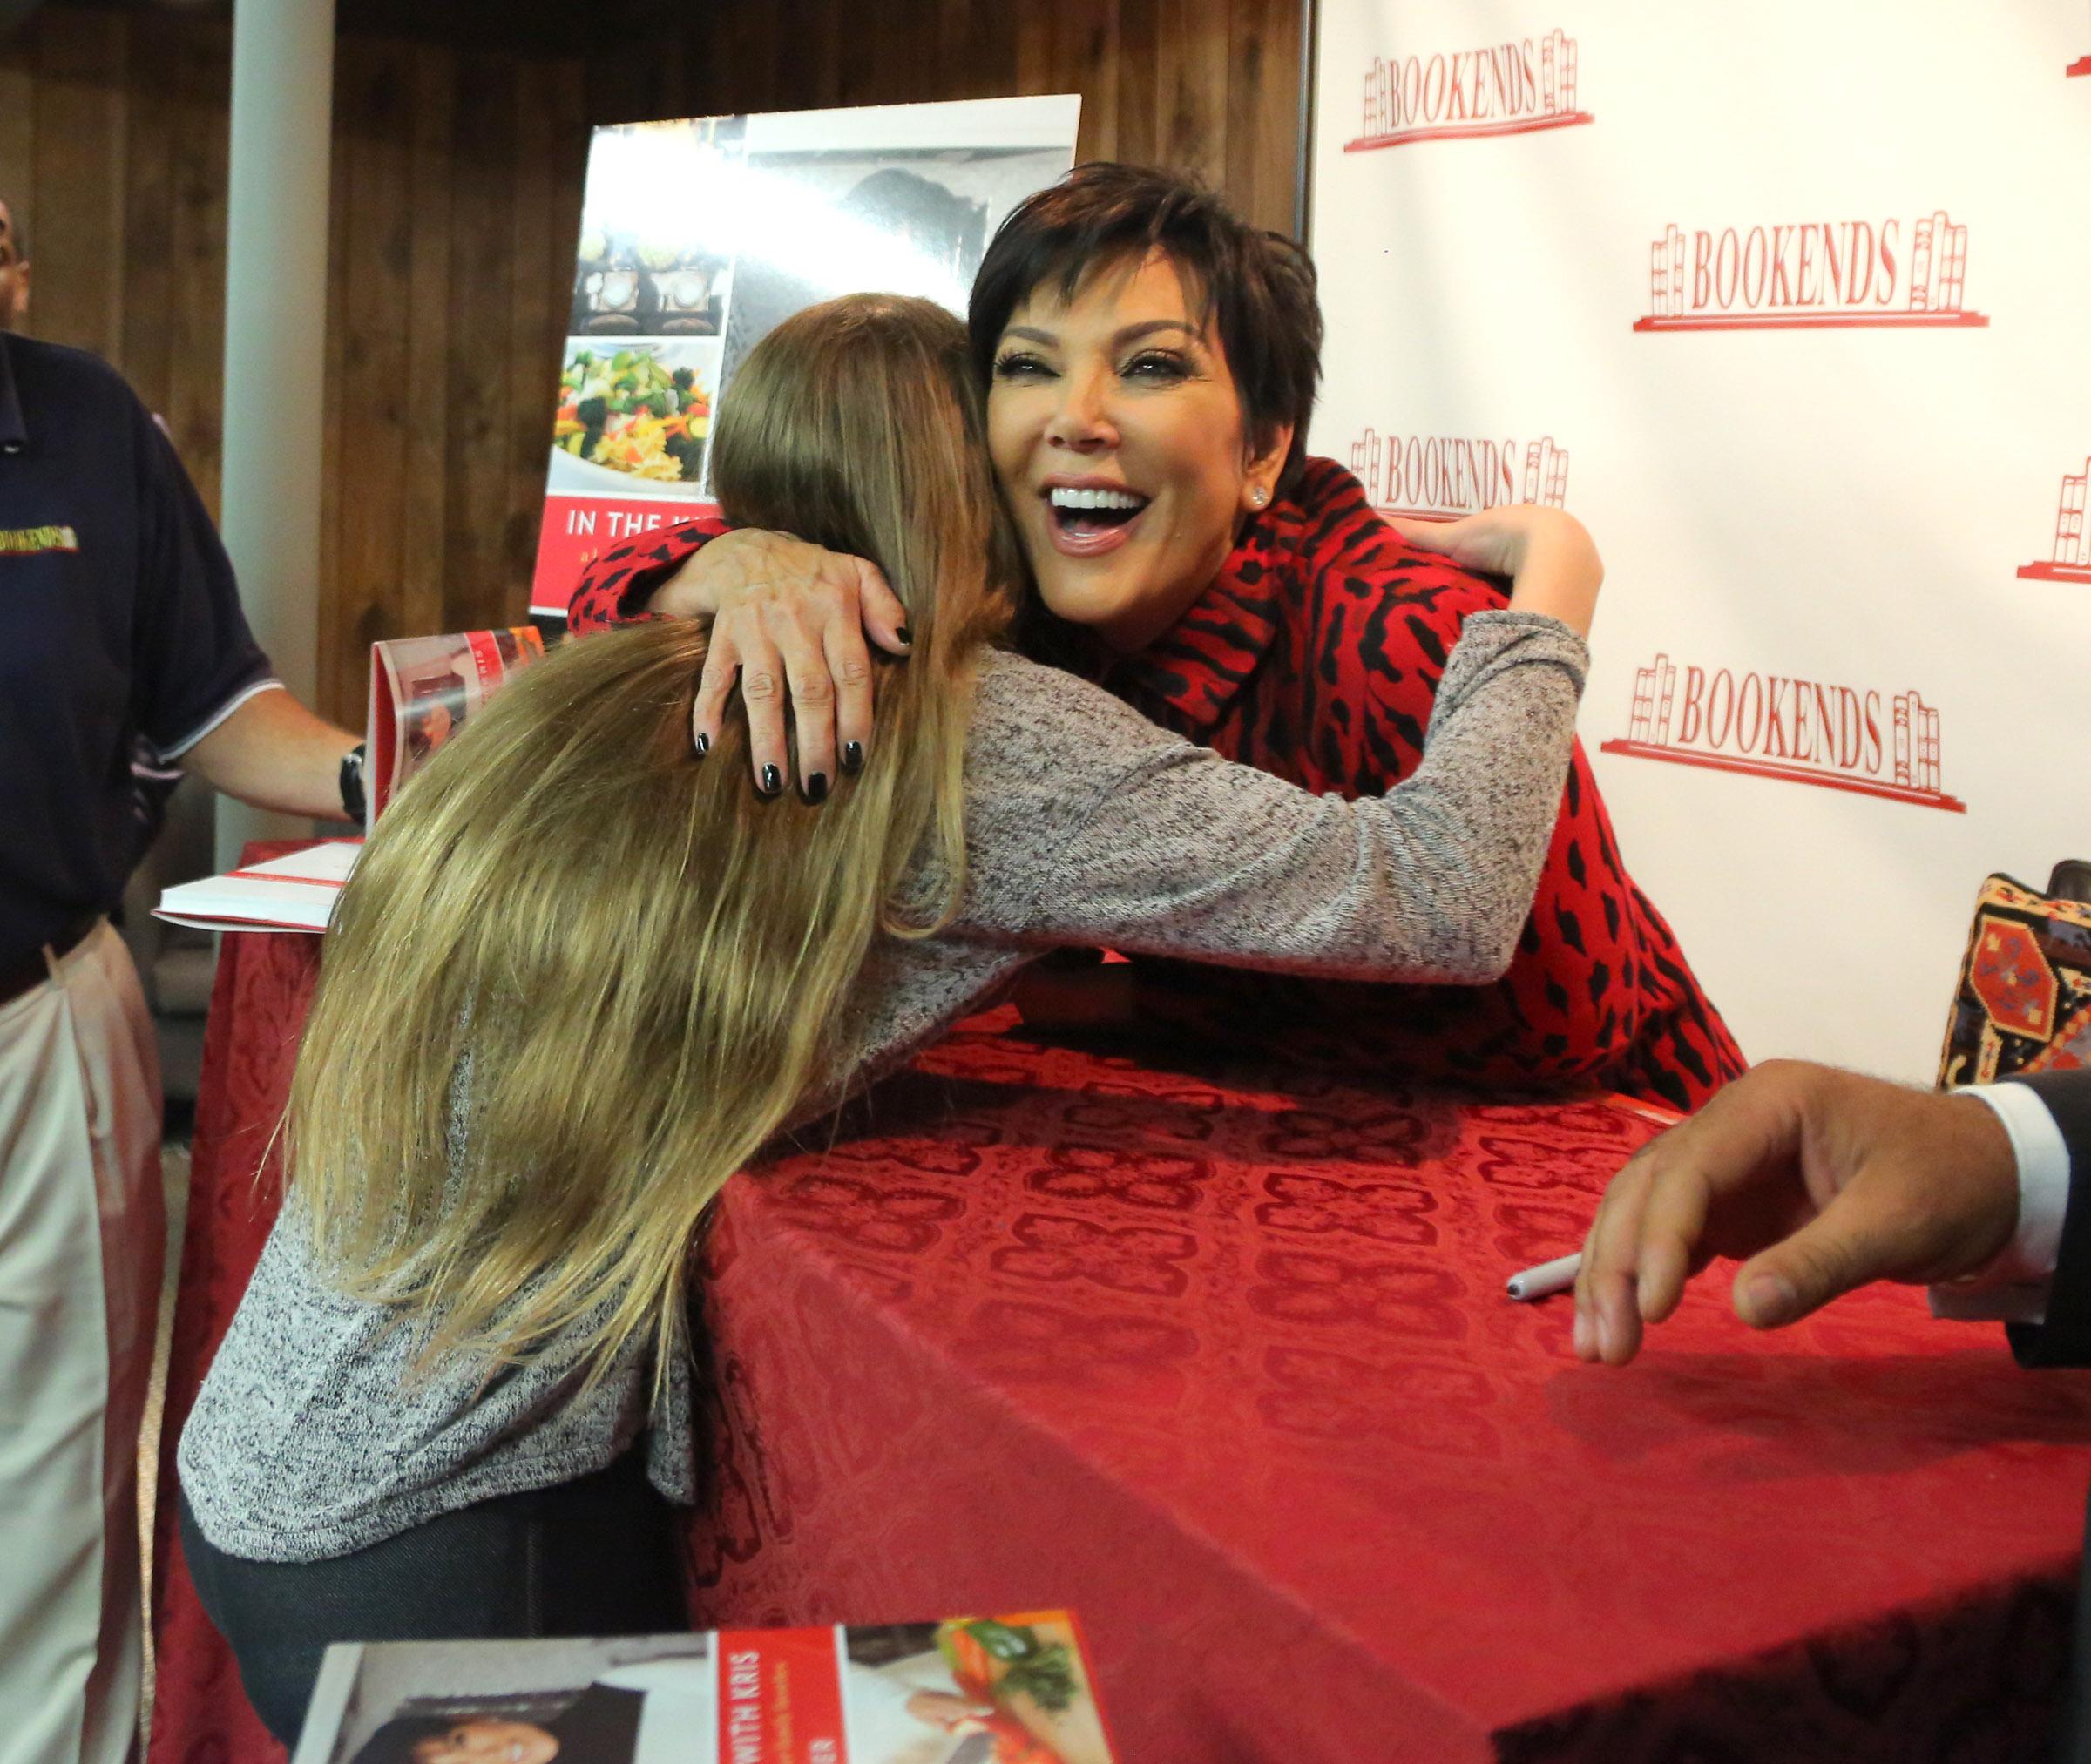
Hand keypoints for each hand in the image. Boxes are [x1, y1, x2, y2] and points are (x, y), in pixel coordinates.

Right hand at [651, 528, 910, 796]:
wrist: (749, 549)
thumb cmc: (813, 574)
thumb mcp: (857, 573)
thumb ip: (885, 607)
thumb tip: (904, 646)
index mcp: (835, 609)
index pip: (850, 673)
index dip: (854, 718)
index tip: (855, 758)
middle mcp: (795, 621)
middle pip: (809, 691)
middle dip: (814, 742)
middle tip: (818, 786)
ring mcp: (755, 630)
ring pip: (763, 692)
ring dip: (767, 739)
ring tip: (772, 783)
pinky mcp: (722, 637)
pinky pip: (713, 677)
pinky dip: (707, 711)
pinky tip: (708, 747)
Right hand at [1389, 505, 1602, 637]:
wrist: (1555, 556)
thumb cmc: (1505, 537)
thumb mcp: (1457, 538)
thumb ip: (1421, 535)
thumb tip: (1374, 520)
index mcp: (1530, 526)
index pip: (1510, 546)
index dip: (1491, 559)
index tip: (1472, 577)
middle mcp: (1557, 545)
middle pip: (1530, 568)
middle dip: (1510, 582)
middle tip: (1483, 604)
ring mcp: (1576, 573)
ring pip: (1549, 588)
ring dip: (1531, 600)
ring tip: (1503, 622)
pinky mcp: (1584, 599)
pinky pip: (1561, 608)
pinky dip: (1545, 617)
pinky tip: (1528, 630)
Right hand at [1572, 1060, 2019, 1364]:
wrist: (1994, 1173)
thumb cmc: (1952, 1183)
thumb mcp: (1898, 1225)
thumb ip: (1821, 1263)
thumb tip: (1744, 1312)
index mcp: (1769, 1102)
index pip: (1689, 1167)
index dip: (1659, 1237)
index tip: (1653, 1310)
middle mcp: (1731, 1121)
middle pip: (1647, 1187)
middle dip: (1618, 1265)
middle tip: (1606, 1346)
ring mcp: (1726, 1160)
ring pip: (1642, 1207)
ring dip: (1613, 1273)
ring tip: (1598, 1347)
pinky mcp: (1731, 1199)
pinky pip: (1668, 1230)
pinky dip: (1641, 1274)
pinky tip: (1623, 1320)